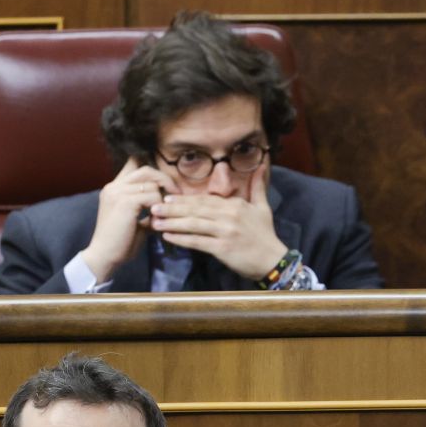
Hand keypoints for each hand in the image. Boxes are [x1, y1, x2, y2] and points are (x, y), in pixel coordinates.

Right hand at [78, 157, 175, 284]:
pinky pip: (152, 196)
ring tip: (162, 215)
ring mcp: (118, 192)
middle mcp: (113, 186)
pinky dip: (159, 207)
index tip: (166, 186)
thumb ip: (148, 210)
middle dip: (165, 180)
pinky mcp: (125, 201)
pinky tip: (157, 220)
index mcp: (114, 189)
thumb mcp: (136, 222)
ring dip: (162, 199)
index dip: (152, 172)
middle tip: (176, 194)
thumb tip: (167, 206)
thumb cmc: (120, 243)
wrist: (105, 257)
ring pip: (152, 183)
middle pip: (146, 169)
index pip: (133, 164)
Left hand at [150, 162, 287, 280]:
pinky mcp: (222, 248)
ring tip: (155, 221)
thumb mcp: (263, 207)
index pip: (205, 200)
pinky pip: (197, 242)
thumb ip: (258, 187)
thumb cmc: (266, 235)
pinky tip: (168, 236)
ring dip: (172, 222)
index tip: (168, 197)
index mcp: (235, 205)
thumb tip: (261, 166)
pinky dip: (181, 239)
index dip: (185, 199)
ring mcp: (225, 232)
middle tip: (153, 205)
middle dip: (173, 208)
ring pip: (193, 224)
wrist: (273, 260)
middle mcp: (228, 216)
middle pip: (195, 209)